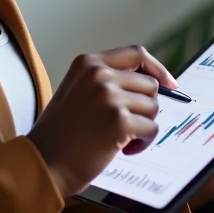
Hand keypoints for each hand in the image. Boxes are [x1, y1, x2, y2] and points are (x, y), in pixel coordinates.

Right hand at [28, 45, 177, 197]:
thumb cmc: (61, 132)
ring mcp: (109, 96)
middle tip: (128, 123)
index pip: (136, 53)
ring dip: (143, 126)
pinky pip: (151, 128)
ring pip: (153, 106)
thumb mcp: (77, 89)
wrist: (44, 161)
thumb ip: (105, 79)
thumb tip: (150, 83)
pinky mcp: (119, 121)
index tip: (169, 83)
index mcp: (87, 62)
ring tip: (122, 138)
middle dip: (145, 106)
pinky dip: (143, 143)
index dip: (157, 68)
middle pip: (149, 83)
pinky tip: (123, 149)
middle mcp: (99, 74)